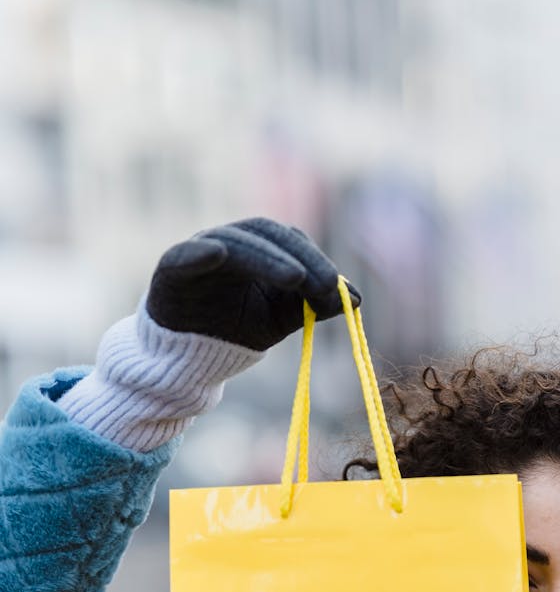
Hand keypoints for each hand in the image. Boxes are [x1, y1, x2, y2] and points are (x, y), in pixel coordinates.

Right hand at [145, 218, 359, 350]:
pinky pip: (184, 256)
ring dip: (266, 258)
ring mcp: (198, 251)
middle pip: (265, 234)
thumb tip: (357, 300)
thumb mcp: (281, 318)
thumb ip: (314, 305)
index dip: (315, 259)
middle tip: (325, 284)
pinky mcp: (170, 268)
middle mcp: (228, 241)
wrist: (188, 357)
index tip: (337, 288)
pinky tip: (217, 254)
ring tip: (294, 278)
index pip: (289, 241)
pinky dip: (201, 252)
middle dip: (299, 257)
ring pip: (234, 244)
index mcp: (256, 248)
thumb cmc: (235, 329)